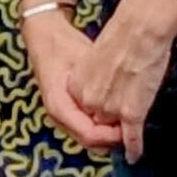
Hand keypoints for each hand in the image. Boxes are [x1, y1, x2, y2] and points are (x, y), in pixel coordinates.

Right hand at [22, 10, 124, 151]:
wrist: (44, 33)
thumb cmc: (63, 44)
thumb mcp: (84, 58)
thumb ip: (100, 80)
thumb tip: (125, 98)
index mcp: (59, 105)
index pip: (89, 135)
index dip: (112, 135)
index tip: (130, 126)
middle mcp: (58, 117)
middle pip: (91, 142)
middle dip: (113, 137)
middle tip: (133, 124)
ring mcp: (62, 116)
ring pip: (90, 138)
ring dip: (108, 132)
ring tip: (126, 118)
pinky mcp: (67, 111)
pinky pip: (87, 127)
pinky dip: (102, 124)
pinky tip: (114, 112)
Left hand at [65, 1, 174, 164]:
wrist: (138, 27)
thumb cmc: (120, 36)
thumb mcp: (94, 59)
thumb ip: (94, 80)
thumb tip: (102, 92)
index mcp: (76, 86)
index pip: (84, 111)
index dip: (96, 113)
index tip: (106, 113)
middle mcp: (89, 100)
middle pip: (99, 123)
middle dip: (109, 124)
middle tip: (120, 121)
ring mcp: (109, 108)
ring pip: (114, 132)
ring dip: (121, 134)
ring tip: (129, 133)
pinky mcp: (130, 113)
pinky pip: (131, 139)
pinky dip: (134, 147)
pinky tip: (135, 154)